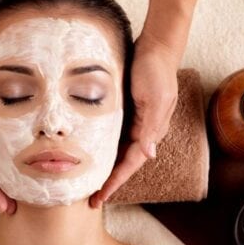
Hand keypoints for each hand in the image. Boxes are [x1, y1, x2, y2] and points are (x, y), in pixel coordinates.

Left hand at [89, 33, 178, 208]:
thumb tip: (149, 154)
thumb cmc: (156, 70)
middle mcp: (143, 131)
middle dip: (108, 181)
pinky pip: (113, 135)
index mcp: (151, 131)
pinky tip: (88, 152)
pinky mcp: (126, 111)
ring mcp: (135, 122)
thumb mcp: (155, 99)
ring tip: (86, 182)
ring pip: (116, 151)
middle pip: (123, 162)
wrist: (156, 46)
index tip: (100, 197)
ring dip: (104, 166)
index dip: (115, 182)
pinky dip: (101, 147)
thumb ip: (150, 127)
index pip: (131, 164)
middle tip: (90, 199)